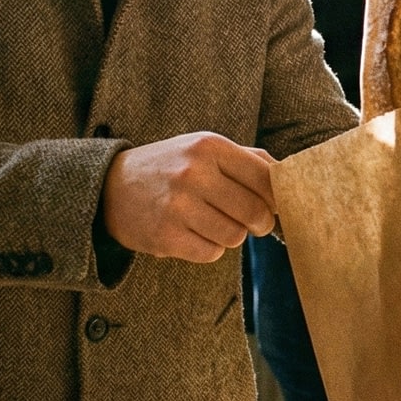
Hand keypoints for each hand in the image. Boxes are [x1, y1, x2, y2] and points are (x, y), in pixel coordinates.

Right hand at [101, 133, 275, 263]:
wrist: (110, 187)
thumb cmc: (169, 167)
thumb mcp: (203, 149)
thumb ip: (247, 159)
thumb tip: (289, 175)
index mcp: (209, 146)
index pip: (265, 178)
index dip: (276, 198)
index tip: (272, 206)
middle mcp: (194, 173)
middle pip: (255, 212)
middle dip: (259, 223)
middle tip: (251, 223)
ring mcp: (178, 205)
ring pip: (235, 236)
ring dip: (230, 236)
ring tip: (211, 223)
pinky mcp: (166, 236)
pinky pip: (211, 253)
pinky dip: (208, 248)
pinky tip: (192, 234)